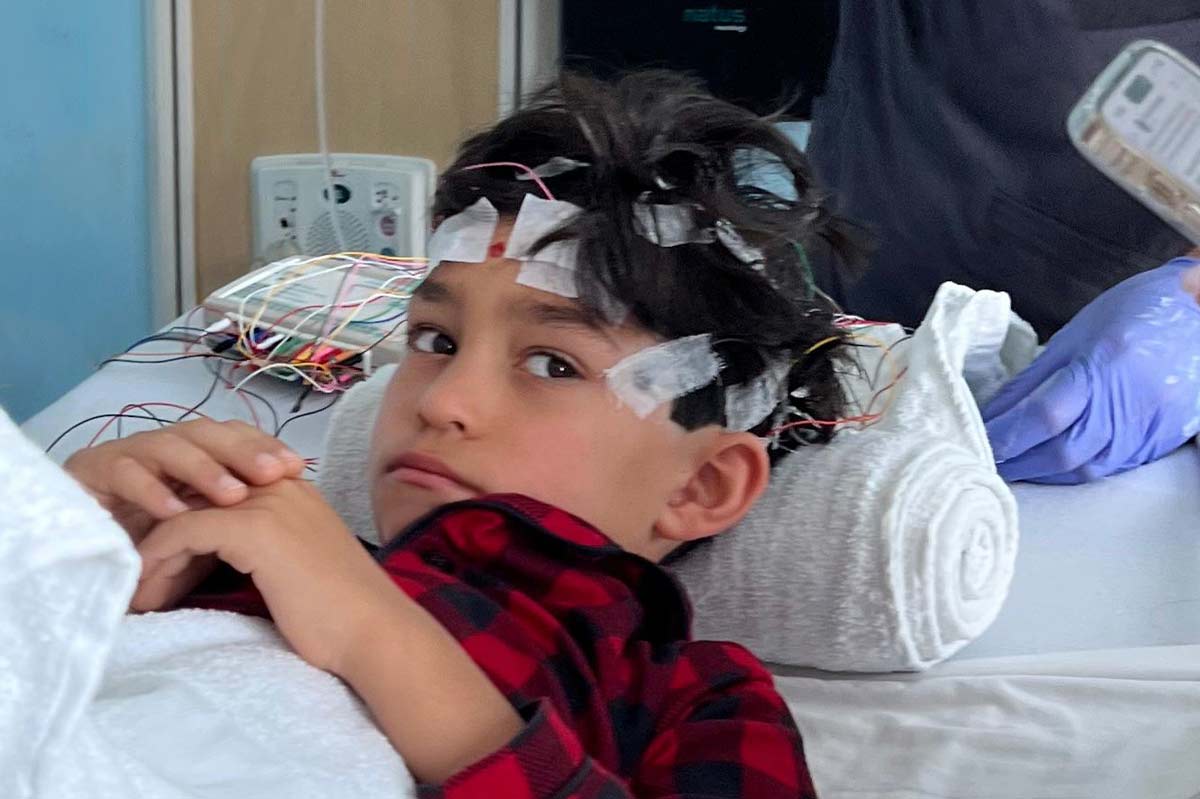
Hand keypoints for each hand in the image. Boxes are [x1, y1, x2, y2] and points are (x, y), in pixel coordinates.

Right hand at [64, 419, 305, 541]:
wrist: (77, 565)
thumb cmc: (155, 551)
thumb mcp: (208, 534)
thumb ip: (240, 517)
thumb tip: (302, 504)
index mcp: (190, 454)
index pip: (233, 436)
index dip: (265, 447)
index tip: (298, 467)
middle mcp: (159, 449)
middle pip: (206, 433)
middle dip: (242, 451)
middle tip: (274, 473)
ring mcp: (124, 456)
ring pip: (168, 446)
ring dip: (203, 469)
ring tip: (232, 496)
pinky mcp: (88, 473)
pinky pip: (124, 474)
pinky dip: (151, 490)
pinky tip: (175, 511)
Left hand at [132, 478, 395, 674]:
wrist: (373, 632)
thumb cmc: (343, 615)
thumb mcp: (300, 567)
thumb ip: (268, 548)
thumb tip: (229, 563)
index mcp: (295, 491)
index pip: (221, 481)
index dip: (187, 515)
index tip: (166, 561)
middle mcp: (281, 485)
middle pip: (196, 490)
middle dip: (161, 529)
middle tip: (140, 575)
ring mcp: (268, 502)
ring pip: (184, 507)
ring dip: (152, 550)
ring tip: (138, 591)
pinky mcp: (254, 527)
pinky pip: (183, 530)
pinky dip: (157, 560)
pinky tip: (147, 592)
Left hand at [983, 257, 1199, 483]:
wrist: (1198, 313)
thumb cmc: (1131, 313)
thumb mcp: (1074, 335)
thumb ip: (1033, 378)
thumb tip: (994, 414)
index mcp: (1102, 367)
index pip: (1043, 415)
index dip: (1005, 434)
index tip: (975, 440)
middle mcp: (1127, 404)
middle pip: (1062, 452)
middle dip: (1018, 462)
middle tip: (986, 461)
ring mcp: (1146, 428)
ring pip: (1084, 469)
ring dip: (1042, 472)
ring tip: (1012, 466)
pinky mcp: (1157, 443)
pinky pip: (1108, 468)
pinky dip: (1072, 472)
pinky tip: (1050, 466)